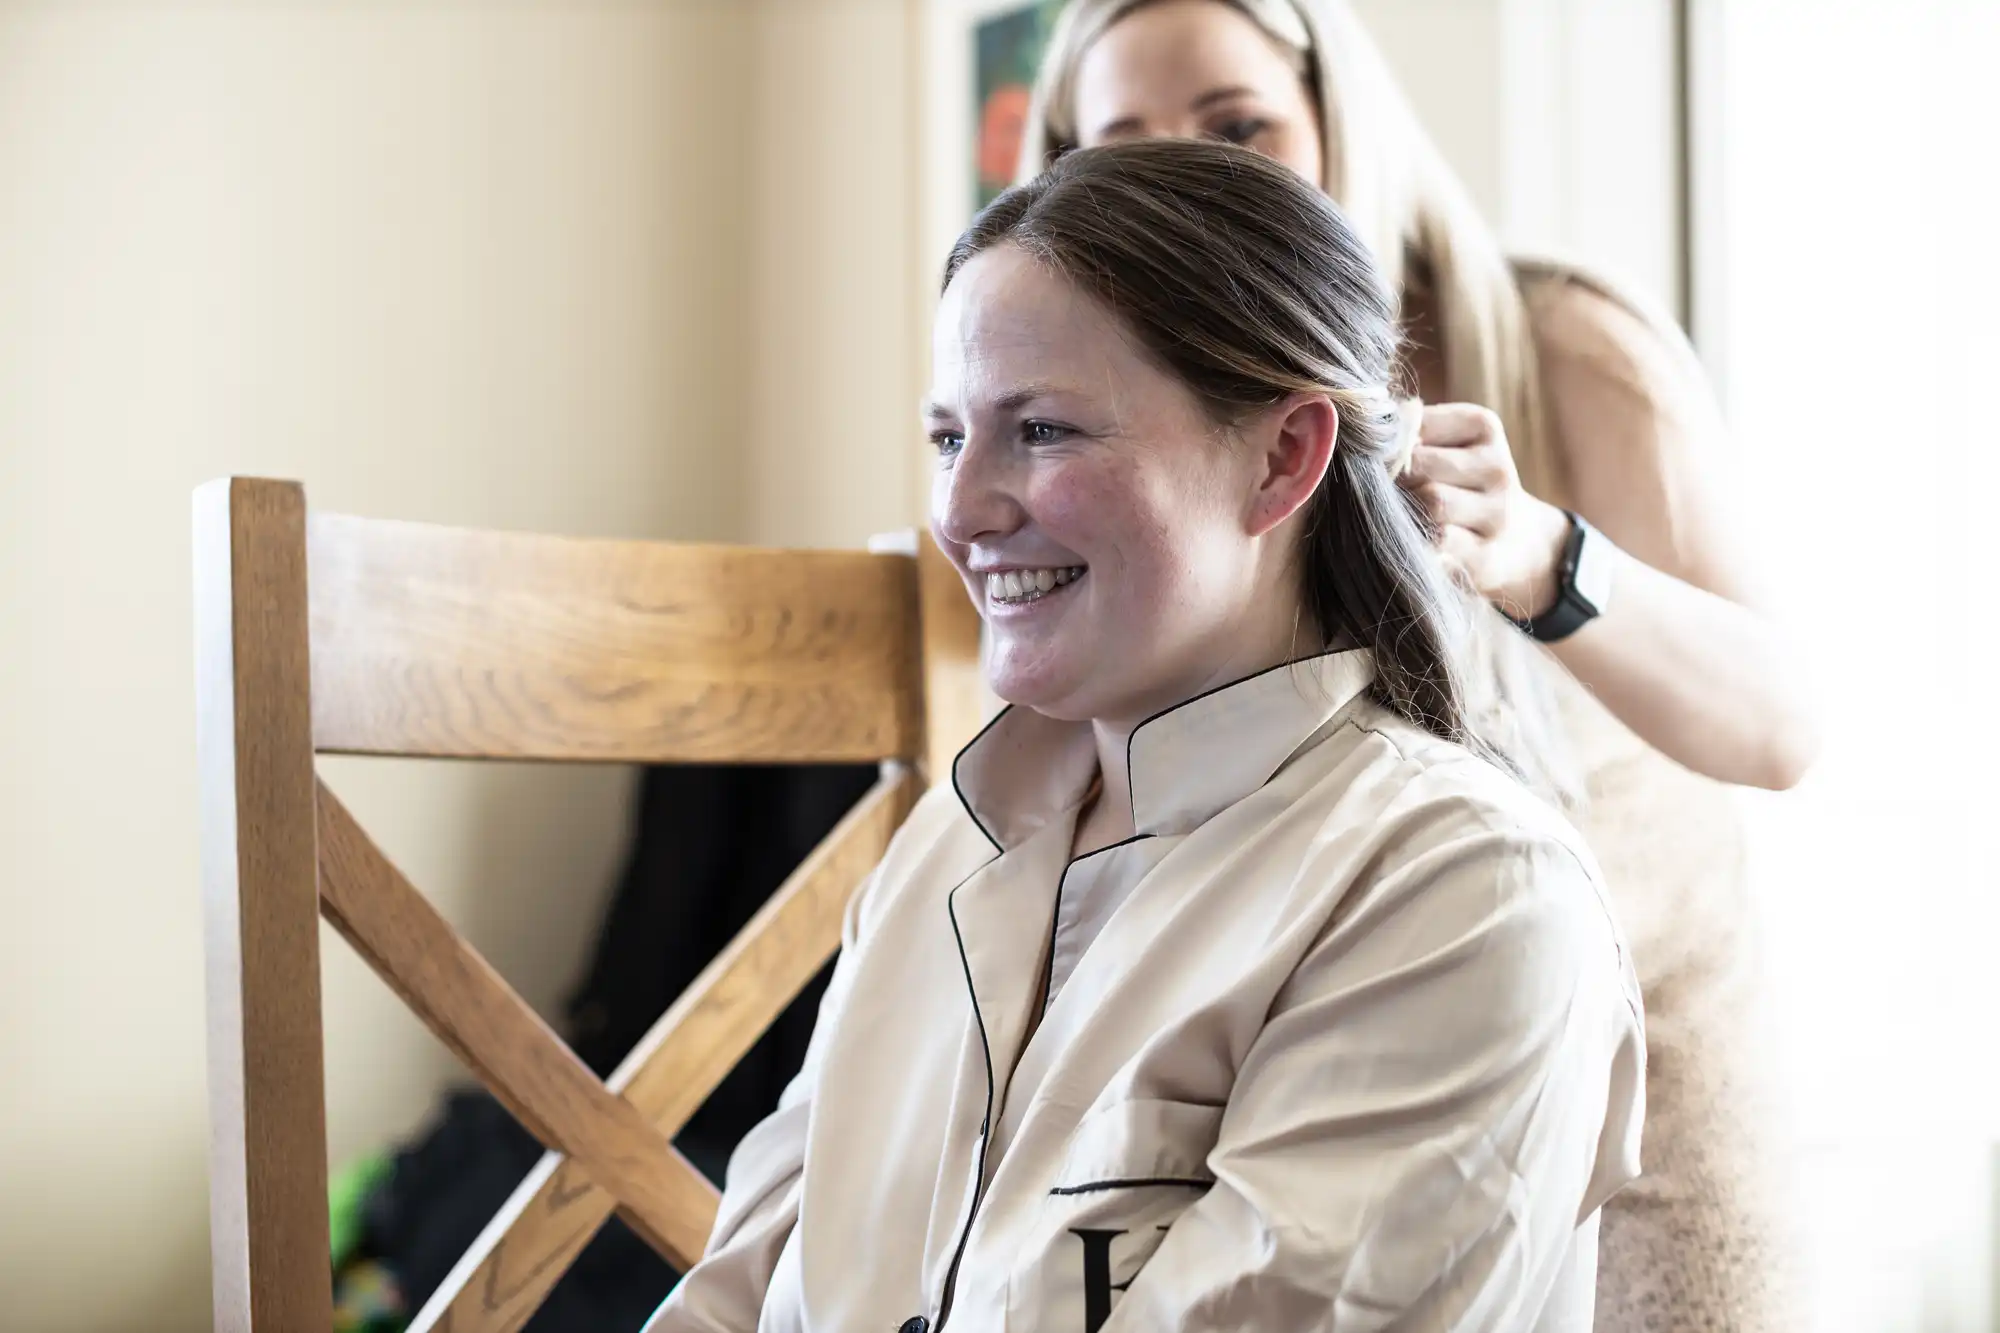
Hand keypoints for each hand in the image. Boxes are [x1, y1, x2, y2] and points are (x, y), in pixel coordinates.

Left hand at [1397, 404, 1571, 619]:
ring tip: (1397, 515)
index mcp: (1482, 426)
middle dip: (1392, 480)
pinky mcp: (1485, 556)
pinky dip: (1418, 542)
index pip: (1413, 425)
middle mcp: (1496, 468)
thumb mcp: (1444, 444)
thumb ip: (1406, 434)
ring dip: (1403, 511)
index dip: (1387, 446)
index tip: (1378, 459)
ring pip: (1431, 505)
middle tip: (1378, 491)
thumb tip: (1363, 435)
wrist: (1514, 539)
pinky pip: (1439, 544)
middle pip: (1420, 466)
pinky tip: (1414, 541)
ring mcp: (1496, 514)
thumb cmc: (1458, 481)